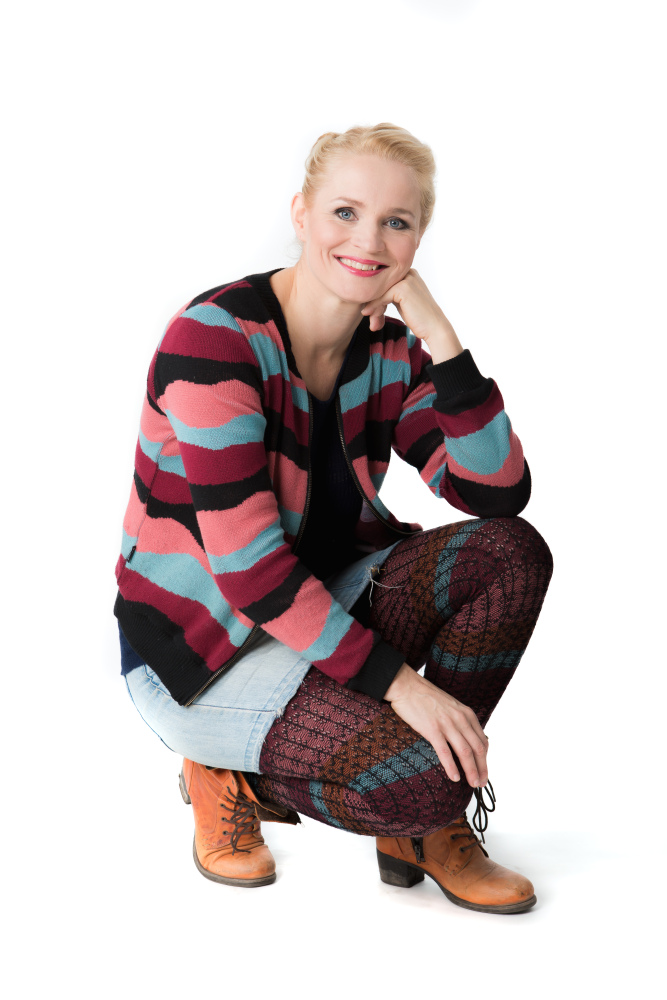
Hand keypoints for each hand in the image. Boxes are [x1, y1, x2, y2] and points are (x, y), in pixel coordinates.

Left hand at [360, 269, 462, 361]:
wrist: (435, 328)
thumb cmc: (419, 319)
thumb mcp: (402, 302)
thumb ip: (390, 295)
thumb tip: (369, 296)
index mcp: (409, 273)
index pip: (385, 281)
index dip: (375, 296)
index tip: (370, 312)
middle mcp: (408, 272)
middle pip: (381, 285)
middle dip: (373, 302)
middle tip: (369, 317)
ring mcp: (406, 279)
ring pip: (379, 291)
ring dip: (373, 307)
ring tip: (372, 321)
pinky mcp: (403, 289)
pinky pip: (381, 297)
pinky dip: (374, 307)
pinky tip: (369, 315)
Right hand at [385, 663, 488, 786]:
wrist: (407, 686)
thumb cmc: (426, 696)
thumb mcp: (451, 706)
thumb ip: (460, 720)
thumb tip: (466, 738)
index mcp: (466, 714)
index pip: (482, 741)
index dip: (485, 759)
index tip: (484, 771)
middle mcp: (460, 719)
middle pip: (477, 749)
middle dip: (482, 768)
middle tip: (481, 783)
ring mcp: (447, 724)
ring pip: (465, 752)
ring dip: (471, 771)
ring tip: (473, 784)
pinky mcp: (432, 729)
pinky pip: (445, 752)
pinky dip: (452, 767)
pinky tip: (455, 778)